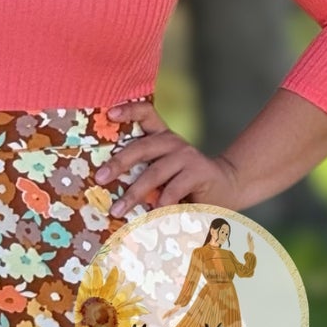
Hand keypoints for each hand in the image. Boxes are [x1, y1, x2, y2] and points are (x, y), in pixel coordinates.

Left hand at [95, 99, 242, 214]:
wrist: (226, 187)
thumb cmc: (184, 183)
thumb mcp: (162, 173)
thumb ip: (142, 173)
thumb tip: (106, 186)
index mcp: (162, 136)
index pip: (146, 113)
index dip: (129, 110)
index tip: (110, 113)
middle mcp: (173, 142)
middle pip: (142, 147)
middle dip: (118, 163)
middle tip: (100, 178)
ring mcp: (187, 156)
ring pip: (154, 173)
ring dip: (134, 193)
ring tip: (118, 210)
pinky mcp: (199, 173)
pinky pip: (173, 190)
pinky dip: (160, 205)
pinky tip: (151, 216)